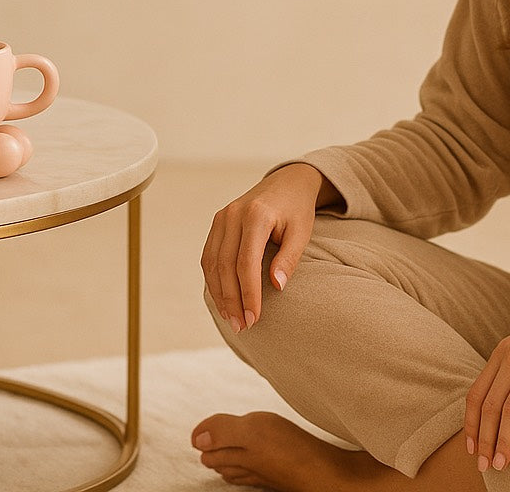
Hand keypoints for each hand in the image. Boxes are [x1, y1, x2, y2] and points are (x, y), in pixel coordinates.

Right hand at [200, 163, 336, 333]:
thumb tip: (276, 287)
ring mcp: (222, 217)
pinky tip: (223, 300)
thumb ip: (289, 258)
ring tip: (232, 319)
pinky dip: (213, 281)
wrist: (287, 182)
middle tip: (242, 326)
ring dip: (219, 294)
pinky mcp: (217, 223)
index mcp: (256, 215)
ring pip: (211, 263)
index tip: (254, 317)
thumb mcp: (302, 232)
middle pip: (225, 266)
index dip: (248, 294)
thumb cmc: (297, 210)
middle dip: (232, 300)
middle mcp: (233, 214)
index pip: (246, 262)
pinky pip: (208, 256)